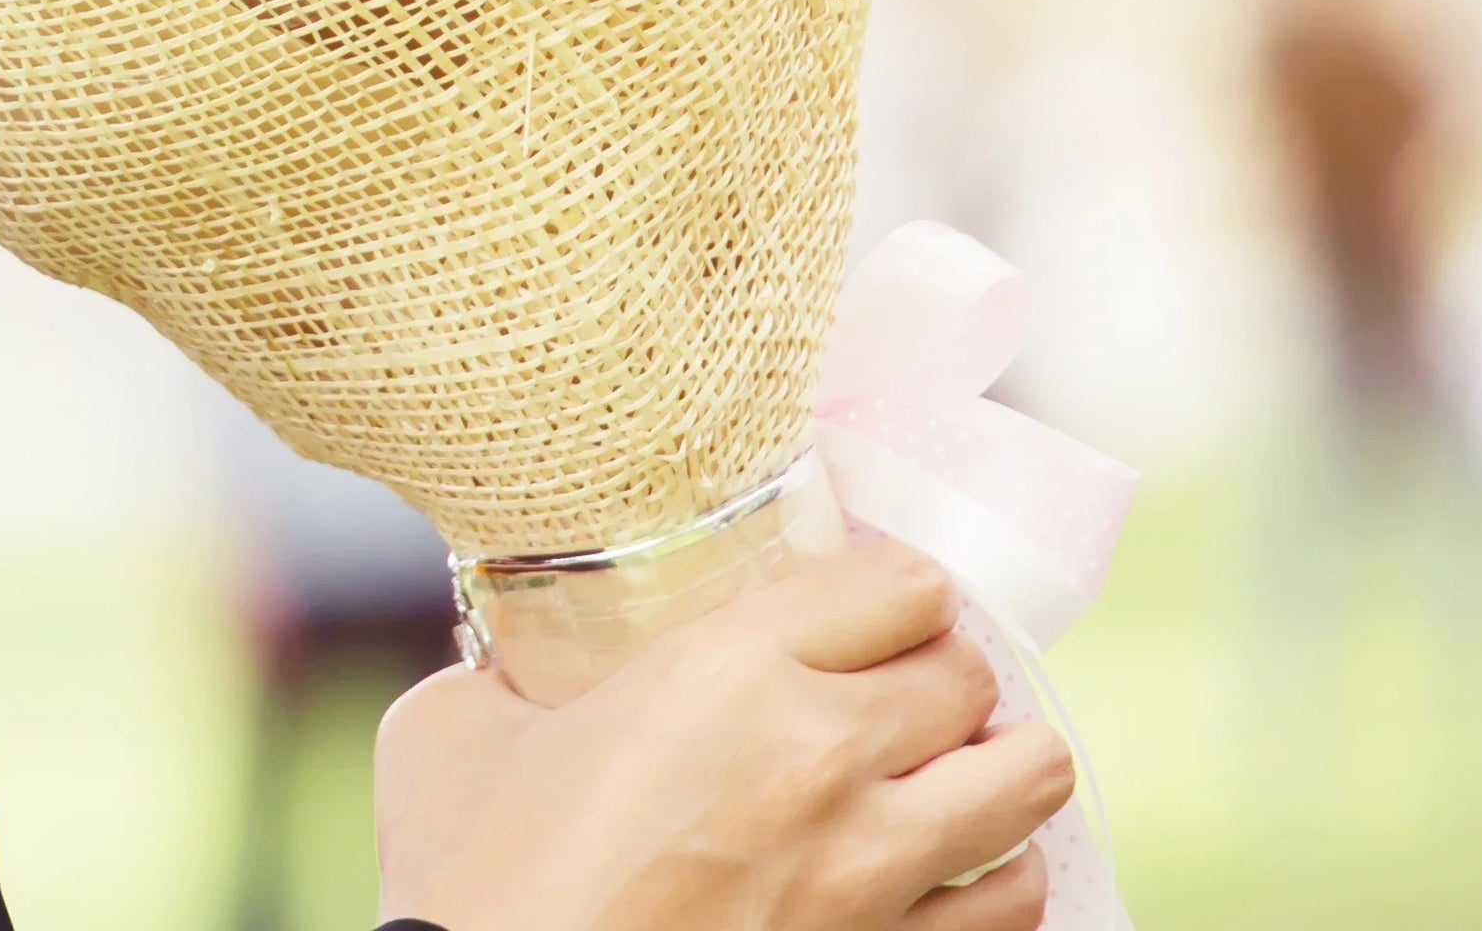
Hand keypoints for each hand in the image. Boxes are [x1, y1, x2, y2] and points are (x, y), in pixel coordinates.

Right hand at [372, 538, 1074, 930]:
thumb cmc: (467, 886)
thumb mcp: (454, 733)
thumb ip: (507, 674)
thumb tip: (511, 661)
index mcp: (726, 671)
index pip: (902, 583)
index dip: (888, 593)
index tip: (863, 614)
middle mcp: (821, 757)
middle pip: (970, 675)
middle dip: (939, 676)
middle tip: (896, 693)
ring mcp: (870, 874)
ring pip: (1027, 782)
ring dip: (995, 769)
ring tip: (951, 774)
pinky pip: (1015, 904)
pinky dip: (995, 881)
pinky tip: (948, 875)